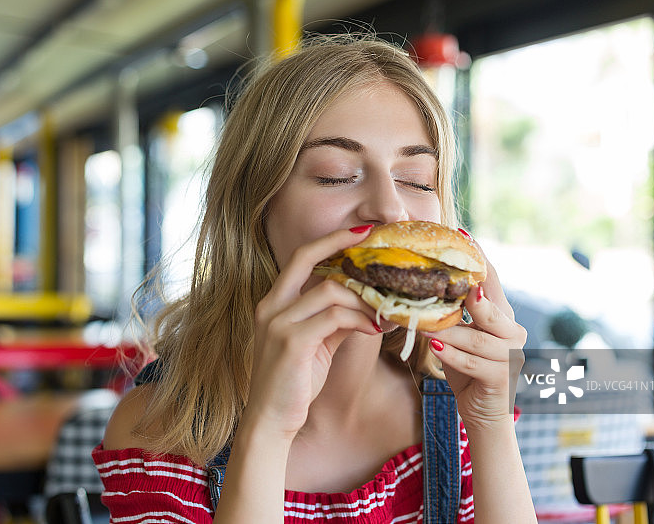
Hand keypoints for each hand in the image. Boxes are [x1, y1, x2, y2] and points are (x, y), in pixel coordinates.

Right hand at [245, 226, 380, 439]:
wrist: (269, 421)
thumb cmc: (292, 383)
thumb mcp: (315, 344)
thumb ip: (334, 320)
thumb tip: (367, 306)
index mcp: (274, 302)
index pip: (300, 257)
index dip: (330, 240)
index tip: (360, 231)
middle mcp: (271, 306)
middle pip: (306, 257)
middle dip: (341, 244)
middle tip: (375, 243)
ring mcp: (278, 322)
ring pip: (330, 290)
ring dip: (363, 299)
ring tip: (385, 311)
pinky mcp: (292, 341)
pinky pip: (335, 317)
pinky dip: (359, 320)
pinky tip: (374, 329)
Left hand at [423, 252, 525, 430]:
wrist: (484, 413)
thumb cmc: (468, 369)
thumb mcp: (459, 336)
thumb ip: (452, 313)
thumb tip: (423, 283)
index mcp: (502, 316)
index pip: (492, 281)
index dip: (480, 259)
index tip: (464, 236)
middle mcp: (511, 332)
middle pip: (491, 308)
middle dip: (471, 295)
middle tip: (451, 282)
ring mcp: (510, 356)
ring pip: (478, 338)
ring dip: (450, 332)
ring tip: (424, 325)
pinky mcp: (501, 378)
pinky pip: (475, 363)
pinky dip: (454, 356)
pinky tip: (436, 348)